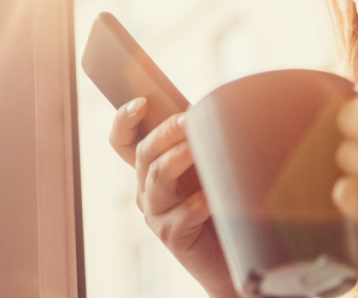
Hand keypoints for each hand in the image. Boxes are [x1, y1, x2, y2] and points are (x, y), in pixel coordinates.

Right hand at [110, 98, 237, 297]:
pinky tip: (215, 196)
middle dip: (166, 131)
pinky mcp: (172, 235)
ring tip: (203, 148)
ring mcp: (156, 213)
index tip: (140, 102)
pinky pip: (182, 213)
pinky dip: (199, 201)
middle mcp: (147, 190)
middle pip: (144, 152)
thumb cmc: (222, 205)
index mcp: (150, 170)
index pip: (122, 142)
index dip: (123, 120)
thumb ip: (199, 143)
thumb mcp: (206, 168)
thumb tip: (209, 109)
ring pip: (159, 176)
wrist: (235, 255)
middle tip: (190, 118)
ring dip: (181, 157)